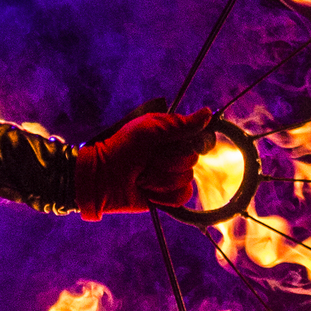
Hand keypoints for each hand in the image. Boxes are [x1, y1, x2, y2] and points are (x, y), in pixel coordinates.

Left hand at [74, 108, 216, 221]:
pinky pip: (181, 196)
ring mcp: (172, 177)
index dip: (188, 143)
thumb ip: (180, 124)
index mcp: (171, 136)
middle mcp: (174, 155)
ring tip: (142, 176)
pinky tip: (148, 191)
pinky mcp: (168, 197)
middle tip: (147, 160)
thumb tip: (208, 113)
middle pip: (191, 161)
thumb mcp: (150, 129)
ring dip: (160, 180)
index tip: (170, 144)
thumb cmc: (122, 147)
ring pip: (186, 180)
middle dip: (166, 162)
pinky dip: (163, 195)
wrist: (103, 178)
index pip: (197, 138)